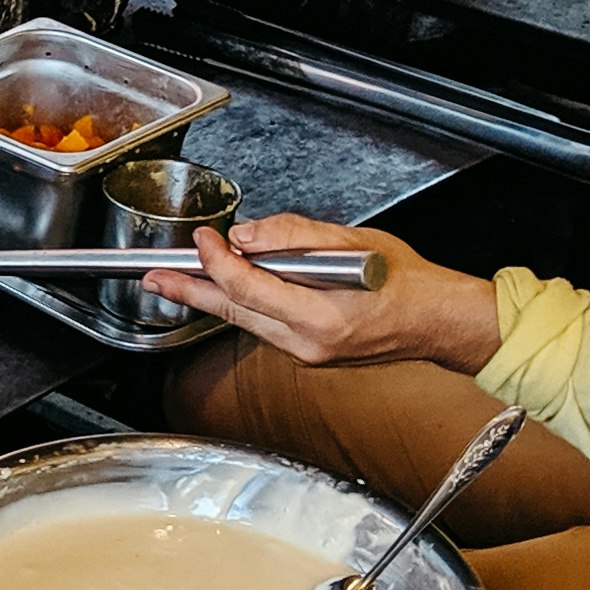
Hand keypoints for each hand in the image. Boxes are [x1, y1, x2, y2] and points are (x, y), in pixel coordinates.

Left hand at [146, 217, 502, 371]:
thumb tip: (247, 235)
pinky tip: (226, 289)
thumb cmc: (407, 282)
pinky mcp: (307, 354)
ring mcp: (306, 354)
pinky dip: (243, 304)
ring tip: (173, 281)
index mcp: (321, 316)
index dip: (216, 261)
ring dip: (211, 298)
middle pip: (233, 311)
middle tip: (152, 277)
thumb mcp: (354, 242)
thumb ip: (295, 236)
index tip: (204, 238)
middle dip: (188, 291)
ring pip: (244, 321)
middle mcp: (308, 343)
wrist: (437, 322)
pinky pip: (263, 326)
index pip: (247, 286)